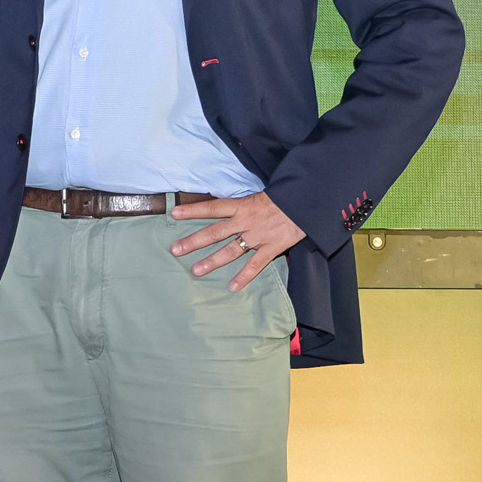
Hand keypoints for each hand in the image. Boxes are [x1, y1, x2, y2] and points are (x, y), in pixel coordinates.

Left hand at [169, 192, 304, 291]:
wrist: (308, 201)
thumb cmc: (284, 196)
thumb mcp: (259, 194)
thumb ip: (242, 205)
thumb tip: (224, 209)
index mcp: (242, 205)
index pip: (212, 207)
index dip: (193, 210)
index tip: (174, 213)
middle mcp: (246, 221)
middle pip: (215, 232)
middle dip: (194, 241)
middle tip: (175, 249)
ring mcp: (258, 236)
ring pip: (231, 250)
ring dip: (212, 261)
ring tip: (196, 270)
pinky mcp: (272, 247)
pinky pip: (256, 264)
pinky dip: (245, 276)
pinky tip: (233, 287)